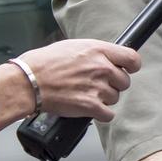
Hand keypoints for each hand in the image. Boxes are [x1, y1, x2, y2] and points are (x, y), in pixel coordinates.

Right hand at [0, 38, 140, 130]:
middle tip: (97, 84)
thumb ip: (95, 52)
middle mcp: (102, 68)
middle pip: (124, 81)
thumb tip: (107, 57)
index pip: (132, 58)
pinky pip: (109, 114)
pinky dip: (101, 114)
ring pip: (115, 97)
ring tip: (86, 94)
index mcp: (99, 50)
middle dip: (113, 84)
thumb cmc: (45, 62)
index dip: (131, 66)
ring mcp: (97, 88)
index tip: (128, 69)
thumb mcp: (75, 46)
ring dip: (104, 98)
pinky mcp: (90, 106)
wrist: (29, 81)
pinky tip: (90, 108)